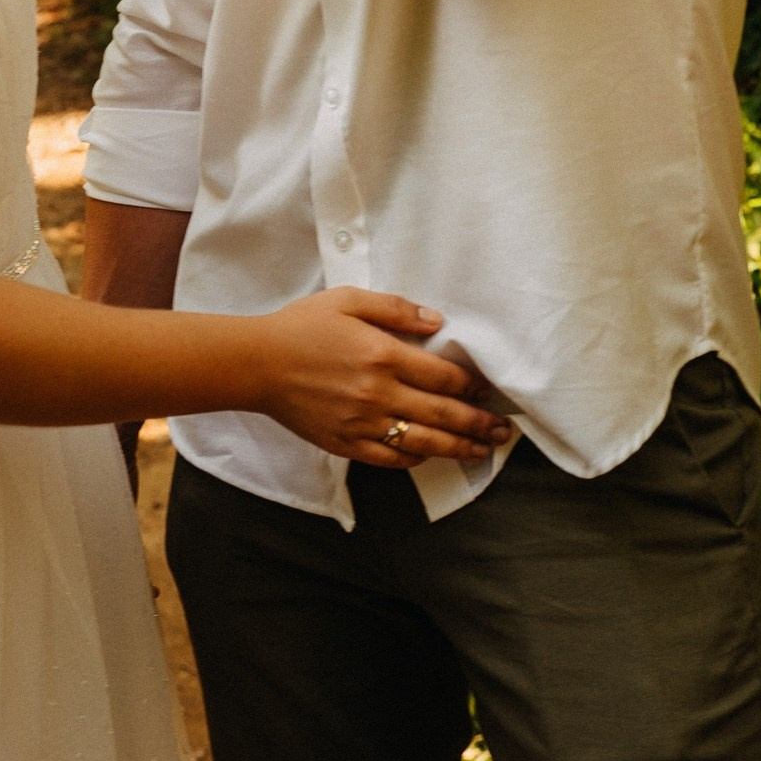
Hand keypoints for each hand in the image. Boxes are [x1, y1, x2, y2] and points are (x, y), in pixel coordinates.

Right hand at [247, 288, 511, 469]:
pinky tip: (429, 456)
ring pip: (422, 442)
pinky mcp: (345, 443)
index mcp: (382, 355)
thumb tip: (436, 322)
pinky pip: (389, 458)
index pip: (442, 374)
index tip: (487, 389)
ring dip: (457, 448)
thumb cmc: (302, 327)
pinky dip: (414, 459)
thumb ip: (395, 309)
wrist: (258, 364)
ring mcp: (362, 423)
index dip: (471, 384)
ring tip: (481, 452)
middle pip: (442, 413)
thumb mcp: (348, 300)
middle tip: (502, 431)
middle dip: (478, 424)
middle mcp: (378, 393)